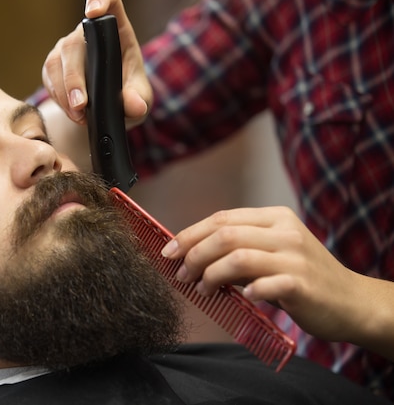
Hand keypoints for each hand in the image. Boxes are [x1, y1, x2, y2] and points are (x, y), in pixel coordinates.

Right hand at [41, 0, 150, 126]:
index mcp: (117, 31)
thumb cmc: (128, 94)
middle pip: (74, 43)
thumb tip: (135, 105)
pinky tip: (72, 112)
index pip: (109, 1)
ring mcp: (68, 48)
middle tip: (81, 104)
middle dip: (74, 77)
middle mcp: (89, 34)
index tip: (93, 11)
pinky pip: (49, 77)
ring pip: (57, 61)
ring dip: (64, 91)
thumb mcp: (141, 99)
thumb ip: (139, 100)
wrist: (107, 110)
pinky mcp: (54, 65)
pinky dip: (58, 98)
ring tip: (78, 114)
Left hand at [160, 206, 393, 358]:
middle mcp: (285, 232)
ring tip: (202, 289)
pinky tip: (242, 298)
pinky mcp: (303, 284)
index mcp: (275, 217)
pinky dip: (247, 291)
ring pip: (238, 257)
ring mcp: (295, 257)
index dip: (190, 234)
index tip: (168, 251)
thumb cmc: (302, 277)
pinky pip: (266, 284)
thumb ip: (238, 249)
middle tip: (182, 274)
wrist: (351, 302)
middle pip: (225, 235)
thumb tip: (191, 255)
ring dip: (211, 275)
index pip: (222, 218)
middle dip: (194, 255)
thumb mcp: (272, 253)